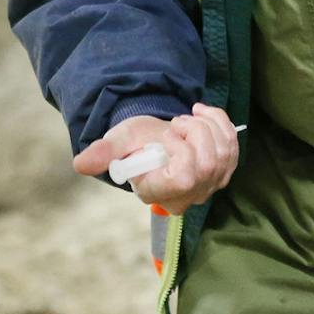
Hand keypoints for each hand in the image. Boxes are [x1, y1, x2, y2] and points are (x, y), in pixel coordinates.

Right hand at [73, 105, 239, 214]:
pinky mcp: (223, 173)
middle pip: (208, 163)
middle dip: (196, 131)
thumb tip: (81, 164)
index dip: (182, 151)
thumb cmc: (135, 142)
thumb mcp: (118, 142)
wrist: (153, 138)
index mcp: (158, 192)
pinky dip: (221, 122)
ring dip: (208, 124)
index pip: (184, 178)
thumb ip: (103, 153)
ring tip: (187, 118)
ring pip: (224, 152)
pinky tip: (203, 116)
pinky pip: (233, 145)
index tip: (167, 135)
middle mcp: (186, 197)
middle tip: (176, 122)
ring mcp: (208, 187)